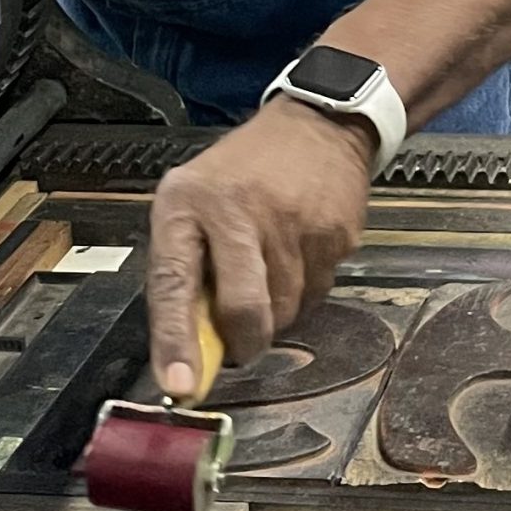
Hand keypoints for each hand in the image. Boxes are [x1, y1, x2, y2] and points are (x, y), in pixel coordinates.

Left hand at [148, 98, 373, 396]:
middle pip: (246, 309)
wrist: (318, 125)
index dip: (176, 340)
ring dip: (277, 310)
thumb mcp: (191, 203)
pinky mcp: (335, 234)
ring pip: (286, 310)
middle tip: (243, 343)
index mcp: (188, 205)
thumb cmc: (241, 172)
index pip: (175, 283)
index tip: (181, 385)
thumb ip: (185, 269)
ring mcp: (293, 224)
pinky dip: (306, 286)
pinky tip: (299, 251)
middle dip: (245, 341)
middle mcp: (239, 213)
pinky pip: (319, 291)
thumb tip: (191, 348)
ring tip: (270, 267)